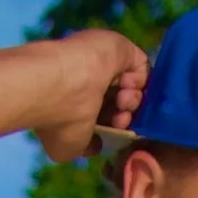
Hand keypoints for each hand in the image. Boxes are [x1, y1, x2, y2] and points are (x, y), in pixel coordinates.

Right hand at [33, 29, 148, 161]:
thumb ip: (87, 148)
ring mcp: (104, 63)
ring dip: (133, 101)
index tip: (115, 131)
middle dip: (125, 116)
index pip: (105, 115)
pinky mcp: (119, 49)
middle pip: (120, 101)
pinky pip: (141, 65)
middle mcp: (90, 81)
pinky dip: (141, 81)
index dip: (115, 127)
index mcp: (77, 102)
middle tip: (120, 120)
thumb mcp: (70, 148)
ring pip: (133, 85)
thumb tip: (97, 145)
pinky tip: (126, 88)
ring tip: (121, 104)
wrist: (55, 86)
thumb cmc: (60, 121)